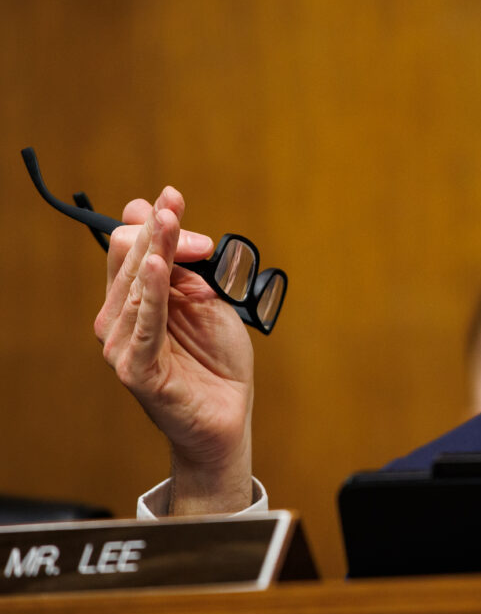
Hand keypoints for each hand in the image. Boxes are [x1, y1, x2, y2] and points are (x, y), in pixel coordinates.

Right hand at [94, 186, 255, 514]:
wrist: (229, 413)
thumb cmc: (217, 359)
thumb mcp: (207, 301)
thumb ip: (186, 267)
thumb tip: (160, 217)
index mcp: (132, 300)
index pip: (127, 247)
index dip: (153, 222)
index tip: (176, 200)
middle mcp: (117, 320)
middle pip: (128, 260)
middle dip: (159, 232)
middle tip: (178, 210)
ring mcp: (122, 345)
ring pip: (136, 286)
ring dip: (157, 252)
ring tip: (169, 224)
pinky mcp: (137, 369)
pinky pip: (144, 325)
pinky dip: (152, 294)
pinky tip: (158, 267)